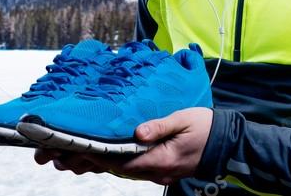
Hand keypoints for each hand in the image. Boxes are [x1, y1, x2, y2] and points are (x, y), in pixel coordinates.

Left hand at [33, 107, 212, 185]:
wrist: (226, 142)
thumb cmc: (205, 126)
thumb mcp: (184, 119)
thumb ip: (160, 125)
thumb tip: (138, 131)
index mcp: (160, 159)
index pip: (121, 161)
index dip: (97, 156)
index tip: (76, 148)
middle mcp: (155, 170)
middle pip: (116, 169)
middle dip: (90, 161)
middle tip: (63, 154)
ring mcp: (157, 171)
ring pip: (122, 171)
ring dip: (99, 163)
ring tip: (73, 156)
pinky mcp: (159, 168)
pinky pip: (131, 168)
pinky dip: (114, 162)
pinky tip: (101, 156)